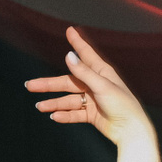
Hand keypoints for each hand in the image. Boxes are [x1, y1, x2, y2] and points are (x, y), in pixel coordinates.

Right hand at [25, 28, 153, 149]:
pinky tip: (54, 116)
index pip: (85, 54)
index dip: (77, 42)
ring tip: (39, 106)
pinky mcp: (92, 114)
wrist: (131, 131)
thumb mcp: (102, 86)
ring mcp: (92, 100)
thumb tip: (68, 56)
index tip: (70, 30)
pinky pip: (75, 114)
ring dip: (54, 103)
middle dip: (49, 85)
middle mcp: (95, 84)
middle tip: (30, 86)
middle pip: (67, 82)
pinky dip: (65, 115)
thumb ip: (84, 72)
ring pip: (68, 100)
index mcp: (101, 73)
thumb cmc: (123, 105)